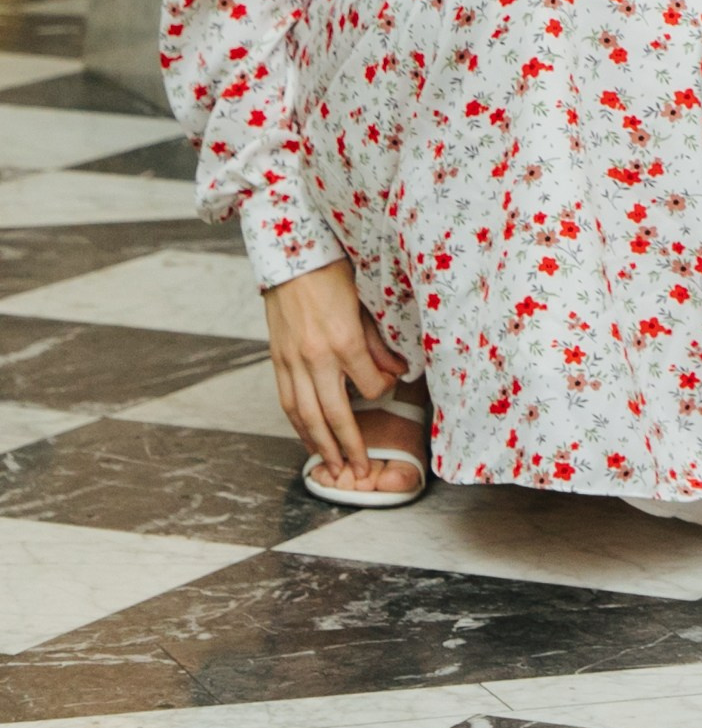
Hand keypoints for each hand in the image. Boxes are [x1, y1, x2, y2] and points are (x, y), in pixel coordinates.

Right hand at [263, 258, 407, 477]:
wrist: (290, 256)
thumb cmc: (333, 273)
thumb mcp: (365, 302)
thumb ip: (379, 343)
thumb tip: (397, 374)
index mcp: (344, 340)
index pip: (369, 386)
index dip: (382, 391)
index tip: (388, 388)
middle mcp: (316, 357)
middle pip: (335, 414)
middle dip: (350, 446)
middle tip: (361, 471)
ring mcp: (293, 362)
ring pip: (306, 416)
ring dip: (321, 446)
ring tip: (334, 468)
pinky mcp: (278, 361)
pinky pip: (288, 403)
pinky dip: (298, 426)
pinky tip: (308, 438)